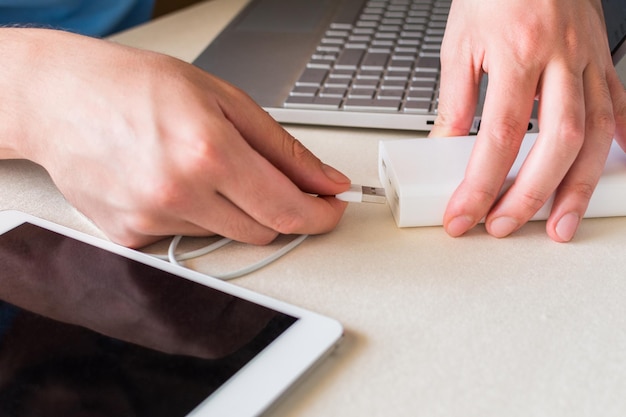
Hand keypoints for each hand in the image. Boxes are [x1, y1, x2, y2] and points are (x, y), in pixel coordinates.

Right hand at [0, 29, 350, 247]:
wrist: (60, 99)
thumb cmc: (137, 87)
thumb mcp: (224, 100)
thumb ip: (283, 150)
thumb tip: (325, 181)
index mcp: (210, 152)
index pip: (286, 209)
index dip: (319, 215)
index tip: (331, 210)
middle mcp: (179, 193)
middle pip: (262, 230)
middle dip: (278, 209)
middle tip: (268, 179)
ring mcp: (151, 220)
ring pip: (225, 234)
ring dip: (231, 208)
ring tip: (200, 167)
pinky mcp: (130, 237)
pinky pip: (186, 237)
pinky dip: (194, 214)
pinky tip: (169, 181)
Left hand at [430, 0, 625, 241]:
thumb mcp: (460, 44)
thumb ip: (455, 101)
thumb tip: (444, 148)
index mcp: (517, 53)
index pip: (498, 135)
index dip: (480, 183)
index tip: (463, 214)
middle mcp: (560, 59)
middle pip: (554, 142)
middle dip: (530, 195)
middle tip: (504, 225)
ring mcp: (588, 61)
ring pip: (593, 135)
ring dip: (576, 187)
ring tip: (558, 224)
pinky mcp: (603, 61)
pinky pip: (619, 106)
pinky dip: (618, 143)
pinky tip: (608, 171)